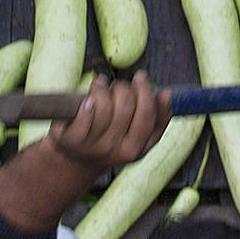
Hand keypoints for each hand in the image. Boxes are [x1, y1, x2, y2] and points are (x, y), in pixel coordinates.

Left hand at [0, 73, 170, 232]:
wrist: (72, 160)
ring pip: (105, 105)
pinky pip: (84, 114)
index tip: (140, 78)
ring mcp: (94, 146)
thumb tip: (166, 95)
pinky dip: (87, 101)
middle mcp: (116, 151)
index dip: (145, 92)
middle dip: (123, 87)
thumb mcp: (133, 135)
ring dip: (102, 88)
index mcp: (136, 149)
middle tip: (118, 86)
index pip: (148, 116)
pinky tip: (87, 98)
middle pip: (126, 105)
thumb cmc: (106, 138)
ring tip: (99, 87)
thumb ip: (153, 118)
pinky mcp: (73, 141)